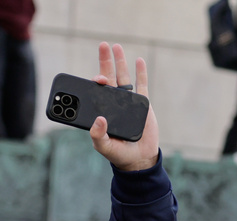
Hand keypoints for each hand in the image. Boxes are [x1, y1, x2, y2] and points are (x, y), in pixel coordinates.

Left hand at [89, 42, 159, 171]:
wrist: (138, 158)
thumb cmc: (118, 154)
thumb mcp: (103, 146)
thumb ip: (98, 135)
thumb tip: (98, 120)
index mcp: (100, 111)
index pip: (95, 92)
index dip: (94, 82)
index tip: (95, 78)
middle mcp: (112, 104)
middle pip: (108, 78)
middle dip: (105, 62)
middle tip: (103, 45)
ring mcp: (127, 102)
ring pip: (123, 78)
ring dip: (120, 62)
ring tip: (116, 47)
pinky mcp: (142, 104)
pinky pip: (141, 84)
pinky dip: (140, 72)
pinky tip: (138, 60)